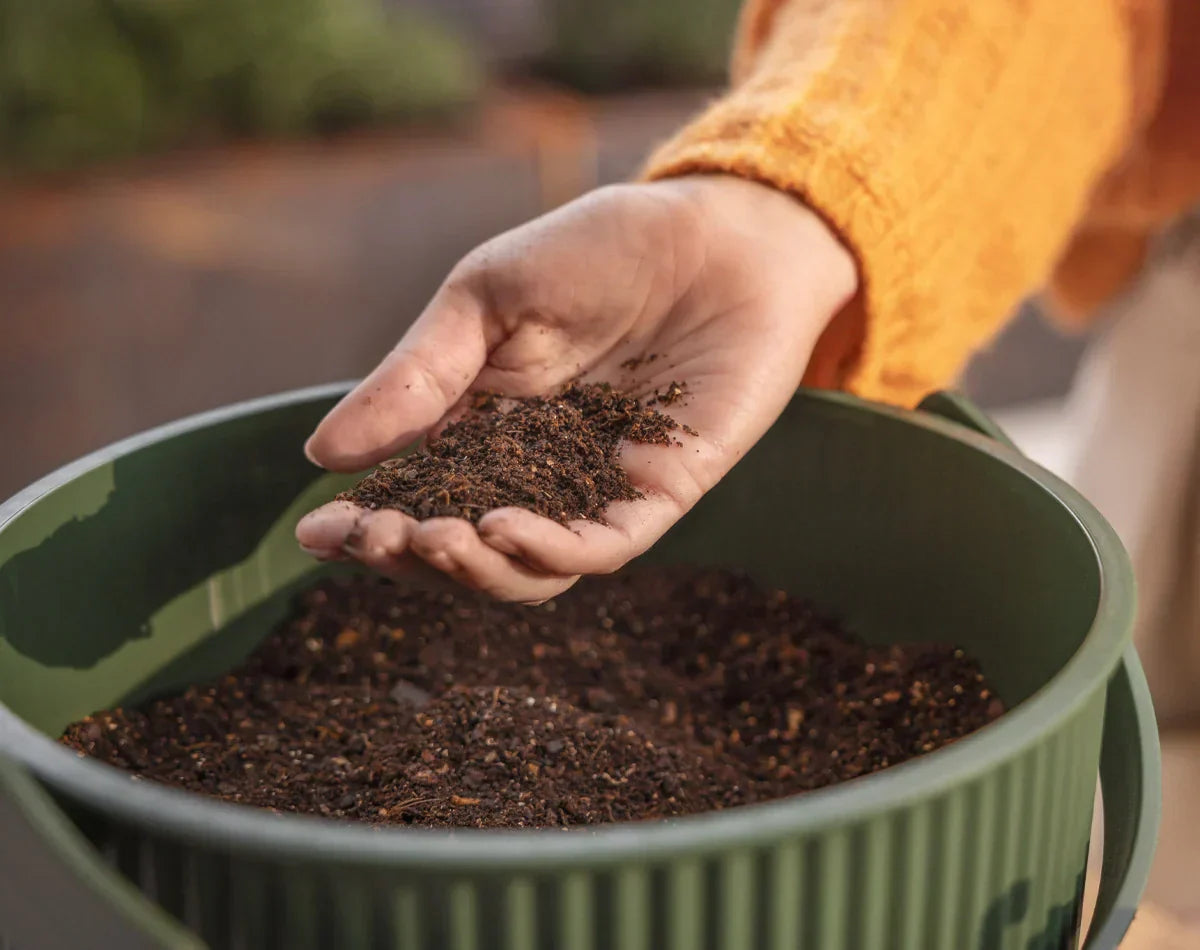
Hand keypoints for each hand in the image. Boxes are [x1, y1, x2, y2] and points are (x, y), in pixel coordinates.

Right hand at [296, 175, 856, 601]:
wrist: (718, 232)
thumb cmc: (601, 250)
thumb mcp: (488, 298)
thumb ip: (418, 376)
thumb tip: (323, 454)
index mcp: (482, 425)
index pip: (415, 494)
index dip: (365, 523)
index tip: (316, 532)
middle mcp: (534, 471)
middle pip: (463, 546)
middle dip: (409, 554)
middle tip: (371, 538)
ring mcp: (596, 488)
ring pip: (528, 568)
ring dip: (475, 569)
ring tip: (435, 540)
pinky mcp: (659, 494)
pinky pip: (604, 547)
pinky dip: (553, 551)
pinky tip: (505, 531)